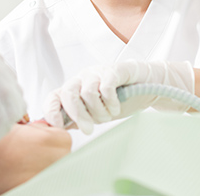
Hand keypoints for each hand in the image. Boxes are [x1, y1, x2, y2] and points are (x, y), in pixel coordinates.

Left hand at [43, 60, 193, 133]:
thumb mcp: (97, 113)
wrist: (148, 85)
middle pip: (68, 93)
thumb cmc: (121, 99)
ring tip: (109, 115)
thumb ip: (80, 118)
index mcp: (75, 89)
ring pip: (88, 93)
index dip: (51, 111)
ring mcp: (98, 72)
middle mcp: (82, 78)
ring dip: (99, 110)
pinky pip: (105, 87)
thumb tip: (61, 129)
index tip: (58, 127)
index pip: (53, 96)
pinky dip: (110, 102)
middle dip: (78, 115)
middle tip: (89, 129)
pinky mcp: (114, 70)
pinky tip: (116, 106)